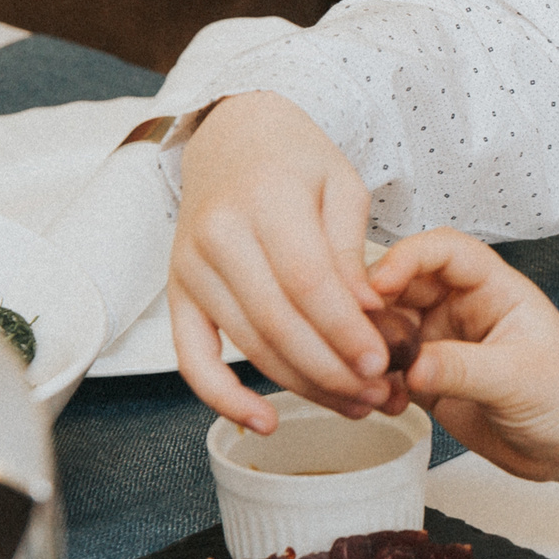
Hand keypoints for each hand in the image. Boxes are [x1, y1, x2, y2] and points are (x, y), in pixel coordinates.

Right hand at [170, 92, 391, 430]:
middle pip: (277, 322)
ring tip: (353, 405)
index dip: (345, 330)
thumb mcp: (342, 186)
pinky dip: (222, 397)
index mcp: (265, 199)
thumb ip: (352, 250)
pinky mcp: (177, 291)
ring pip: (248, 345)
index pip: (307, 281)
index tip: (381, 362)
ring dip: (301, 386)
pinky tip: (262, 422)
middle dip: (331, 369)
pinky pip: (191, 357)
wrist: (233, 136)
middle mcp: (217, 234)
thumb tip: (370, 312)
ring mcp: (190, 266)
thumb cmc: (297, 160)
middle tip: (377, 395)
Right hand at [367, 230, 558, 494]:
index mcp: (493, 288)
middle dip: (372, 308)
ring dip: (367, 350)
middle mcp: (462, 309)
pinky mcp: (430, 382)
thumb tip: (411, 366)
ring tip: (365, 378)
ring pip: (385, 331)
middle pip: (400, 287)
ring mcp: (442, 345)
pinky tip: (379, 402)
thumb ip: (463, 369)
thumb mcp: (519, 378)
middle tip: (353, 338)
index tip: (378, 285)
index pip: (442, 251)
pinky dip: (373, 384)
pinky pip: (386, 372)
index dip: (405, 259)